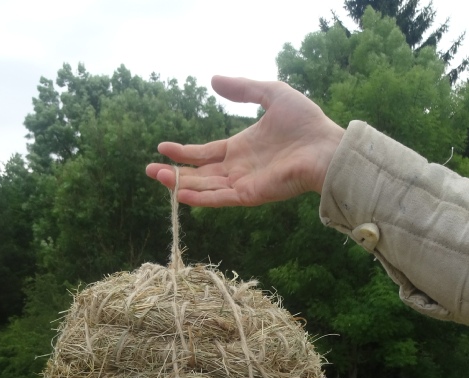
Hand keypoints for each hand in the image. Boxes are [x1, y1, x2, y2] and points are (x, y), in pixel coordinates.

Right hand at [146, 76, 344, 206]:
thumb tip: (212, 80)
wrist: (326, 147)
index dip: (184, 152)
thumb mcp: (271, 93)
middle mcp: (237, 169)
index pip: (205, 154)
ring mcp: (242, 184)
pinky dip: (199, 198)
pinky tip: (180, 193)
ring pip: (204, 187)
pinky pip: (219, 198)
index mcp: (240, 148)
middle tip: (150, 168)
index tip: (162, 147)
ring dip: (179, 183)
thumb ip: (242, 89)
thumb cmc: (305, 123)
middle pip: (199, 173)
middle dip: (174, 172)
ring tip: (156, 176)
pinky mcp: (249, 196)